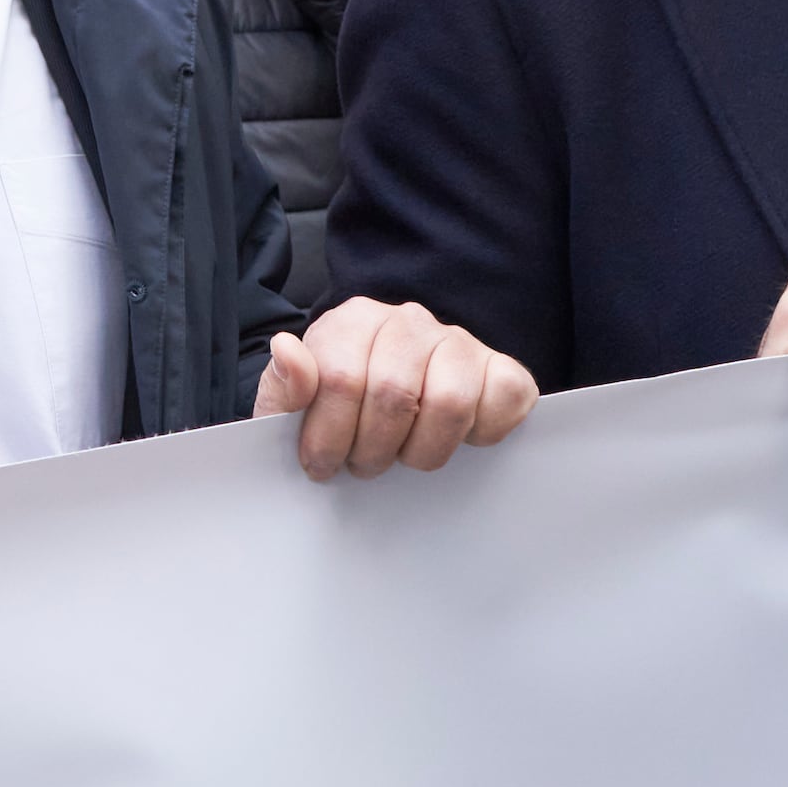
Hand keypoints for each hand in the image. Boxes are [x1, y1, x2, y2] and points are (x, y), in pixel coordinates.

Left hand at [257, 296, 535, 476]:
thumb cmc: (341, 412)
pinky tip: (456, 440)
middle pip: (394, 395)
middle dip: (374, 450)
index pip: (341, 379)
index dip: (329, 436)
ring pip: (449, 402)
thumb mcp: (296, 407)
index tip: (322, 466)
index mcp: (352, 322)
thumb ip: (283, 387)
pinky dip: (482, 433)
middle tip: (365, 464)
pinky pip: (504, 398)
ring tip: (405, 456)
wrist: (387, 412)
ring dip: (423, 450)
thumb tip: (287, 351)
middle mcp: (408, 321)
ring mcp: (459, 341)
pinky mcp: (501, 368)